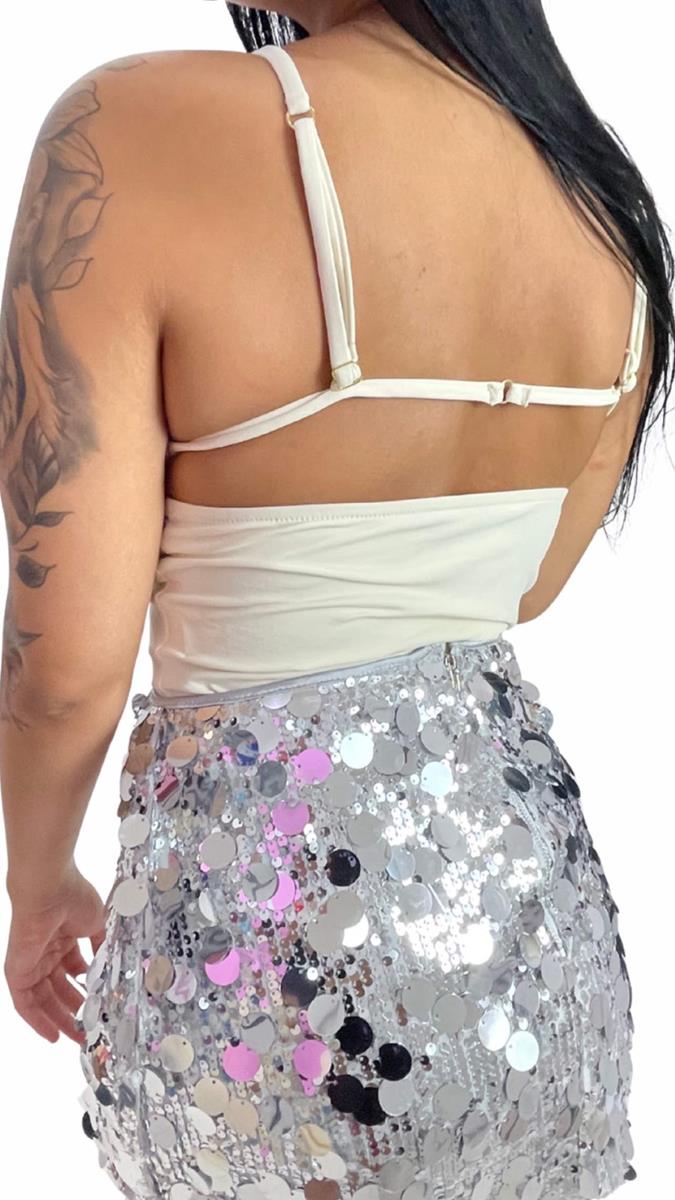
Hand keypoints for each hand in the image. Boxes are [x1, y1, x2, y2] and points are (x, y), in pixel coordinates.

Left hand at [4, 865, 106, 1043]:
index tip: (97, 1006)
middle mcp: (46, 953)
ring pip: (44, 1000)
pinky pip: (25, 1003)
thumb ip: (101, 946)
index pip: (73, 972)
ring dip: (60, 1019)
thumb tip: (109, 964)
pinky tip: (52, 1034)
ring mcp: (32, 962)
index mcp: (63, 940)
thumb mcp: (96, 924)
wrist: (49, 889)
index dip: (85, 990)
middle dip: (74, 1010)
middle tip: (89, 1029)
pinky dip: (37, 1020)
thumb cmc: (73, 897)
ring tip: (77, 1036)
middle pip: (58, 989)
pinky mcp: (17, 971)